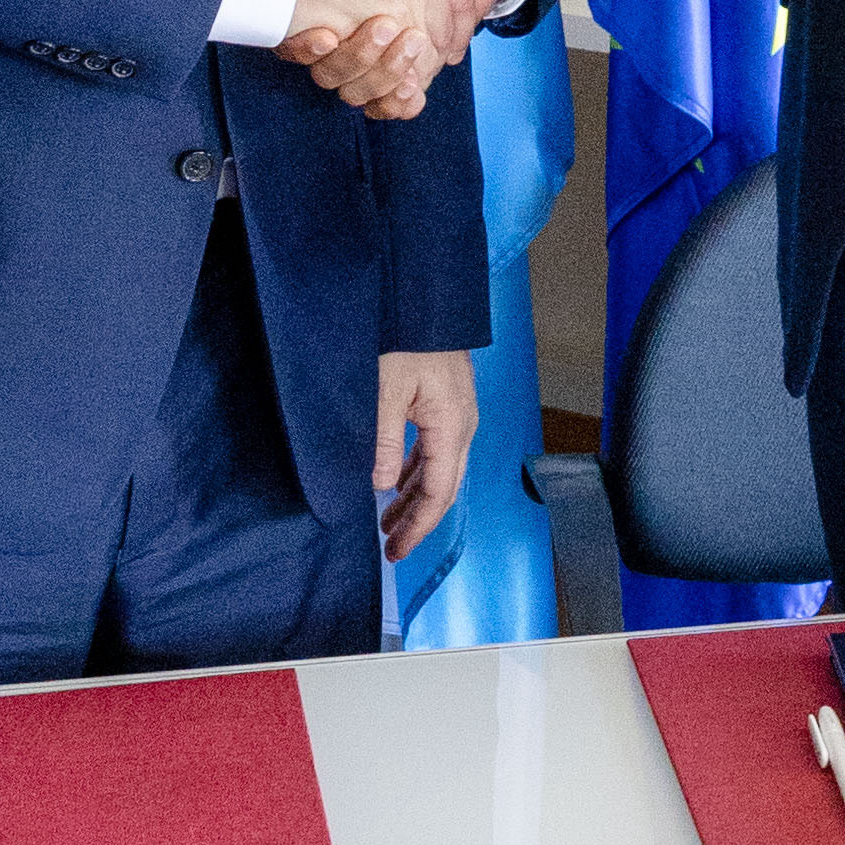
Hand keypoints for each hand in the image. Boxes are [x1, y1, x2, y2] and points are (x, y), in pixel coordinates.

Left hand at [375, 348, 478, 559]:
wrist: (423, 294)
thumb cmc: (405, 335)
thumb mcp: (384, 388)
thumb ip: (383, 440)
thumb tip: (381, 485)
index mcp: (452, 424)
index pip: (438, 491)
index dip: (417, 526)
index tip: (395, 550)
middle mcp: (462, 422)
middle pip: (444, 485)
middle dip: (418, 519)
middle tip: (391, 546)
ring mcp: (458, 412)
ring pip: (440, 468)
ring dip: (416, 496)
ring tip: (388, 519)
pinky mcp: (447, 401)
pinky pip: (436, 448)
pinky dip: (418, 471)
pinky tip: (399, 481)